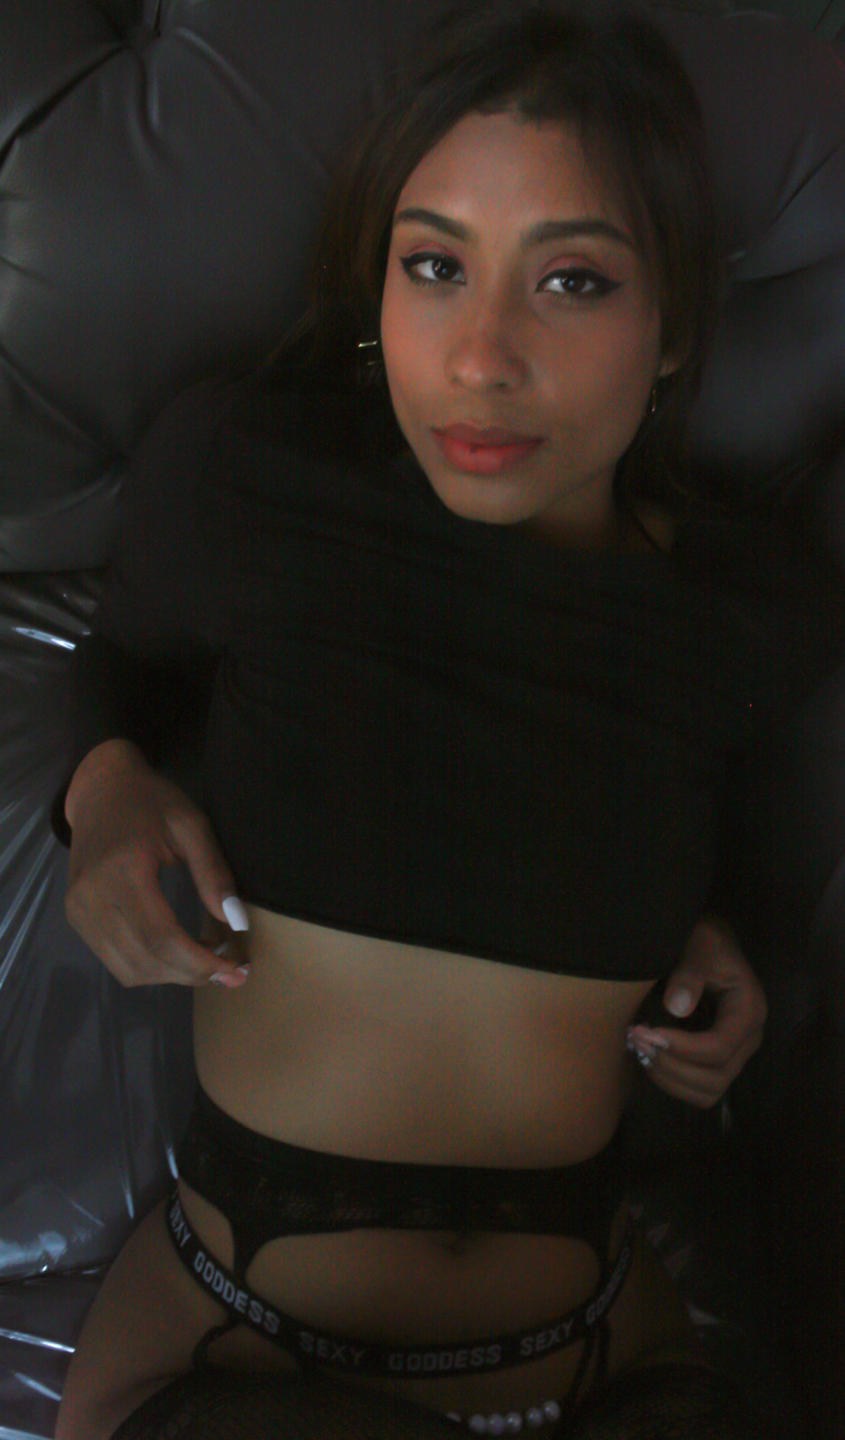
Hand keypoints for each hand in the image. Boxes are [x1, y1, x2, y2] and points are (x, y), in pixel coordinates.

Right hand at [64, 738, 249, 987]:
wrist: (100, 791)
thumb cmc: (150, 802)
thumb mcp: (190, 825)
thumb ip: (213, 872)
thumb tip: (235, 922)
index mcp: (122, 871)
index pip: (162, 938)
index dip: (200, 963)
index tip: (236, 969)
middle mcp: (92, 898)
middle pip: (146, 960)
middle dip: (193, 974)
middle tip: (232, 971)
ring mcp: (78, 911)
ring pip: (129, 969)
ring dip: (173, 975)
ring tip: (207, 960)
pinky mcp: (76, 918)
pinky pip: (115, 960)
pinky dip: (151, 966)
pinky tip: (178, 953)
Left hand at [626, 917, 766, 1107]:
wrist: (708, 943)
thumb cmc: (704, 941)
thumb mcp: (699, 945)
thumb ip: (690, 974)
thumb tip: (677, 1008)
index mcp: (749, 1011)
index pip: (719, 1047)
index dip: (682, 1047)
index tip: (646, 1031)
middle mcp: (748, 1039)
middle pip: (715, 1077)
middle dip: (672, 1065)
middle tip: (637, 1040)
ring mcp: (735, 1053)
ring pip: (707, 1092)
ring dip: (670, 1078)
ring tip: (640, 1050)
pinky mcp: (718, 1060)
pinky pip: (699, 1090)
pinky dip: (673, 1082)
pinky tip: (649, 1057)